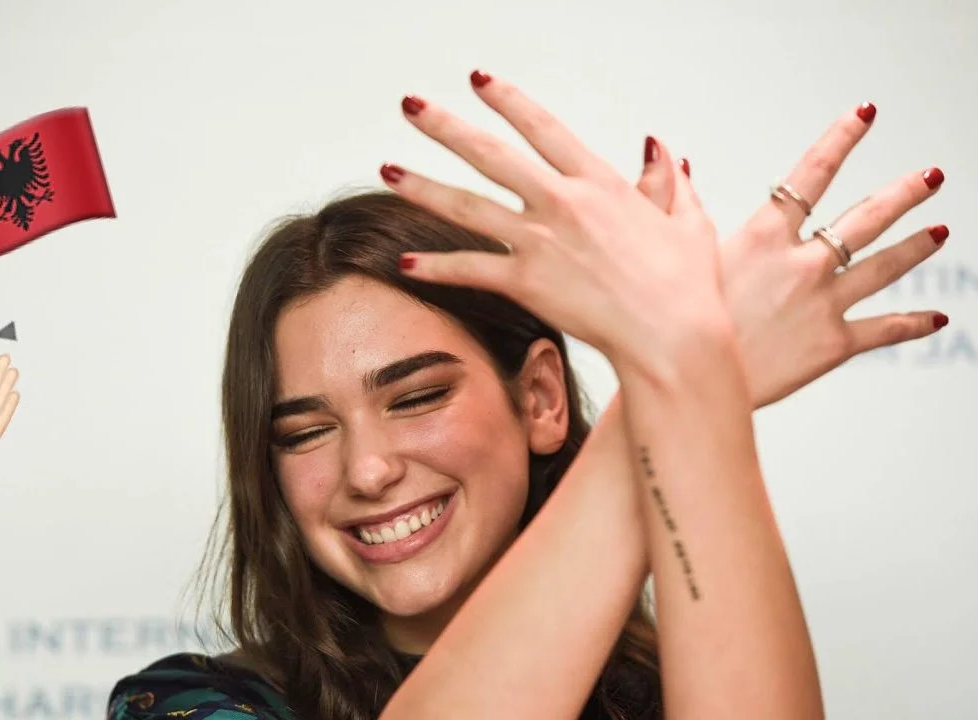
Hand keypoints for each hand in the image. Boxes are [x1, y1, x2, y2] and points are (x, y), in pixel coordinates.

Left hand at [383, 73, 730, 375]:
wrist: (674, 334)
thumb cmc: (687, 286)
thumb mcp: (688, 221)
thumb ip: (669, 181)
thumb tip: (660, 148)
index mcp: (599, 183)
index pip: (542, 128)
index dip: (507, 100)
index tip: (478, 80)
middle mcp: (562, 203)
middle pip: (490, 154)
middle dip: (446, 126)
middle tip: (411, 106)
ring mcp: (540, 242)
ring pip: (467, 206)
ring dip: (422, 187)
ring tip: (386, 169)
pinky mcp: (526, 283)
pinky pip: (470, 270)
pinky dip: (435, 267)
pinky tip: (405, 261)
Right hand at [638, 106, 947, 407]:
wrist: (686, 379)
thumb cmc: (673, 319)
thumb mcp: (674, 249)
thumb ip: (679, 198)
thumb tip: (670, 156)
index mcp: (764, 237)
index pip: (811, 175)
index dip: (840, 140)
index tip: (863, 116)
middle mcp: (802, 264)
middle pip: (865, 218)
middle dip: (903, 193)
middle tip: (931, 176)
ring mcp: (822, 303)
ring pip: (884, 266)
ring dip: (917, 246)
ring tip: (940, 230)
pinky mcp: (832, 345)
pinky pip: (884, 329)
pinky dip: (914, 323)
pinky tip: (936, 317)